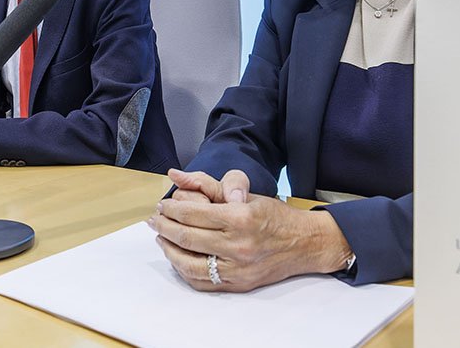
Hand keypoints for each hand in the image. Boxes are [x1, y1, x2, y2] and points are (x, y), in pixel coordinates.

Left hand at [150, 170, 351, 291]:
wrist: (304, 244)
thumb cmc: (274, 215)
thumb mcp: (247, 193)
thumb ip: (211, 186)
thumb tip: (177, 176)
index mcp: (239, 217)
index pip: (192, 214)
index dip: (171, 209)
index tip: (163, 205)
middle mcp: (237, 245)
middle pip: (186, 237)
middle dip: (164, 227)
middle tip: (155, 220)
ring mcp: (237, 268)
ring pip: (188, 263)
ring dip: (169, 250)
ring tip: (162, 239)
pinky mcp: (238, 284)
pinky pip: (202, 282)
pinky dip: (184, 270)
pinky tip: (178, 258)